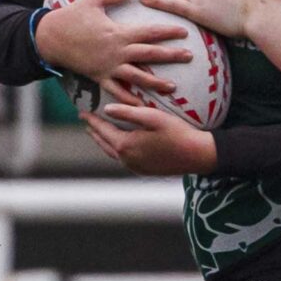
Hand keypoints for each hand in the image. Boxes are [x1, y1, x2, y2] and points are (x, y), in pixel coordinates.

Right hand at [33, 0, 189, 102]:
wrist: (48, 37)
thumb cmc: (71, 16)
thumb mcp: (94, 0)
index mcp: (118, 33)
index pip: (149, 32)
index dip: (168, 31)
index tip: (185, 32)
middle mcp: (116, 52)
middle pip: (149, 55)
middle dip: (171, 56)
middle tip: (190, 57)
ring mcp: (108, 67)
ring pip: (137, 77)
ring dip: (155, 83)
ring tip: (173, 88)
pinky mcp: (99, 77)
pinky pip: (116, 91)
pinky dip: (128, 100)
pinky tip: (142, 107)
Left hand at [83, 101, 216, 174]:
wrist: (198, 155)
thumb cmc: (178, 133)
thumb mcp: (153, 117)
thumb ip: (128, 112)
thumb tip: (106, 109)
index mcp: (126, 145)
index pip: (103, 129)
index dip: (92, 120)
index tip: (82, 112)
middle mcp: (127, 159)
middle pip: (104, 143)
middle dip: (94, 131)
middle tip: (87, 122)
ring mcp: (136, 167)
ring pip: (113, 153)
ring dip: (104, 142)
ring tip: (99, 134)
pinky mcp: (145, 171)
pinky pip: (125, 160)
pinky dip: (117, 150)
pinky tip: (120, 146)